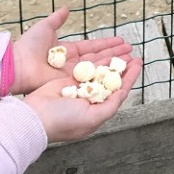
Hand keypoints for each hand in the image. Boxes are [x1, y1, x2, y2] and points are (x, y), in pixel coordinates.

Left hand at [11, 7, 133, 95]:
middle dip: (115, 54)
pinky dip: (102, 76)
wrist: (18, 66)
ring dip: (113, 64)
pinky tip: (116, 73)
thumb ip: (57, 19)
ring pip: (97, 69)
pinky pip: (89, 79)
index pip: (92, 47)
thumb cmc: (28, 47)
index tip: (120, 41)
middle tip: (130, 51)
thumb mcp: (45, 27)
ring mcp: (71, 75)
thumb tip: (66, 8)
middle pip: (98, 58)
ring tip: (129, 60)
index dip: (106, 44)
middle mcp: (72, 64)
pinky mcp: (69, 84)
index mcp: (67, 50)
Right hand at [24, 57, 141, 143]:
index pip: (118, 93)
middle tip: (133, 55)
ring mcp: (79, 90)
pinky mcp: (68, 81)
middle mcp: (89, 101)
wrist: (35, 116)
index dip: (129, 78)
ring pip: (100, 72)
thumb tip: (122, 95)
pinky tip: (106, 53)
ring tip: (124, 51)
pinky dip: (96, 61)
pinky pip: (86, 68)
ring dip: (111, 62)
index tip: (139, 64)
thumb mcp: (91, 118)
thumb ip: (109, 107)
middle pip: (111, 81)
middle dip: (122, 68)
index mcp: (96, 112)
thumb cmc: (62, 121)